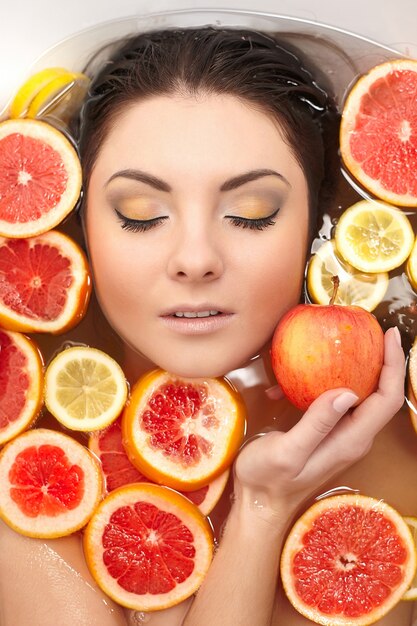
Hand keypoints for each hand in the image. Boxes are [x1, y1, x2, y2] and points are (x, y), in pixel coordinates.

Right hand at [234, 326, 404, 515]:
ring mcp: (342, 436)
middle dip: (384, 361)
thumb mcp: (287, 451)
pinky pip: (340, 402)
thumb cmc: (268, 480)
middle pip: (382, 395)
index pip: (386, 399)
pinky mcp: (329, 434)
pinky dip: (329, 382)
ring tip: (346, 343)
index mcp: (350, 440)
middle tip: (371, 330)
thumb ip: (316, 424)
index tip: (387, 335)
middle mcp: (353, 437)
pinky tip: (299, 377)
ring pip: (363, 397)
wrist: (259, 505)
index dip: (393, 365)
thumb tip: (346, 392)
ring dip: (360, 368)